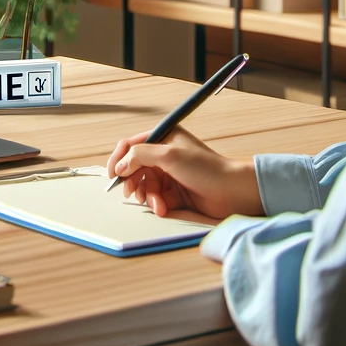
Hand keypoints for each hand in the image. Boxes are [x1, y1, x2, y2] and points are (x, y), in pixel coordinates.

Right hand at [105, 127, 262, 220]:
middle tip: (132, 192)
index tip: (113, 175)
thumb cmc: (206, 168)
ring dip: (146, 196)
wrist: (232, 191)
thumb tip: (120, 165)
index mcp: (164, 138)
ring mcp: (169, 175)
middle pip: (134, 168)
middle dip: (132, 182)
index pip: (131, 145)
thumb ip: (139, 155)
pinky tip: (163, 208)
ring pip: (144, 185)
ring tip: (156, 202)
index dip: (119, 159)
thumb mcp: (169, 155)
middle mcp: (165, 155)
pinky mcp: (175, 193)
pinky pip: (155, 198)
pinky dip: (156, 204)